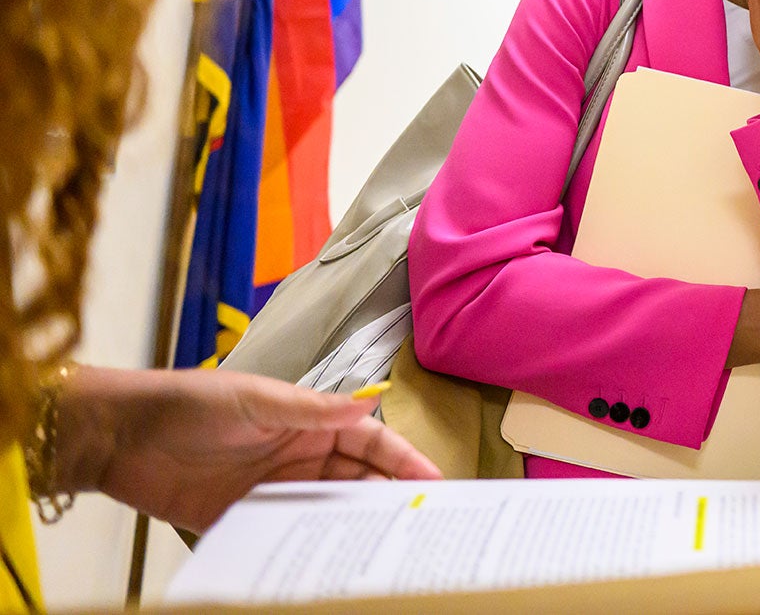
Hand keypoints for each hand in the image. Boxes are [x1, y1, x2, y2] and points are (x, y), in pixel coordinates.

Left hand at [57, 365, 439, 531]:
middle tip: (421, 524)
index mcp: (309, 422)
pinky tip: (327, 562)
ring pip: (329, 511)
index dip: (404, 460)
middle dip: (391, 498)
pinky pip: (286, 537)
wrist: (122, 436)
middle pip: (359, 481)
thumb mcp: (254, 399)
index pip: (370, 443)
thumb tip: (368, 404)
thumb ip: (311, 409)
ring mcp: (274, 490)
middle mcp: (299, 457)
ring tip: (385, 548)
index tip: (434, 482)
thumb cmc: (190, 403)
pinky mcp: (244, 520)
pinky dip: (308, 548)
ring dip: (355, 526)